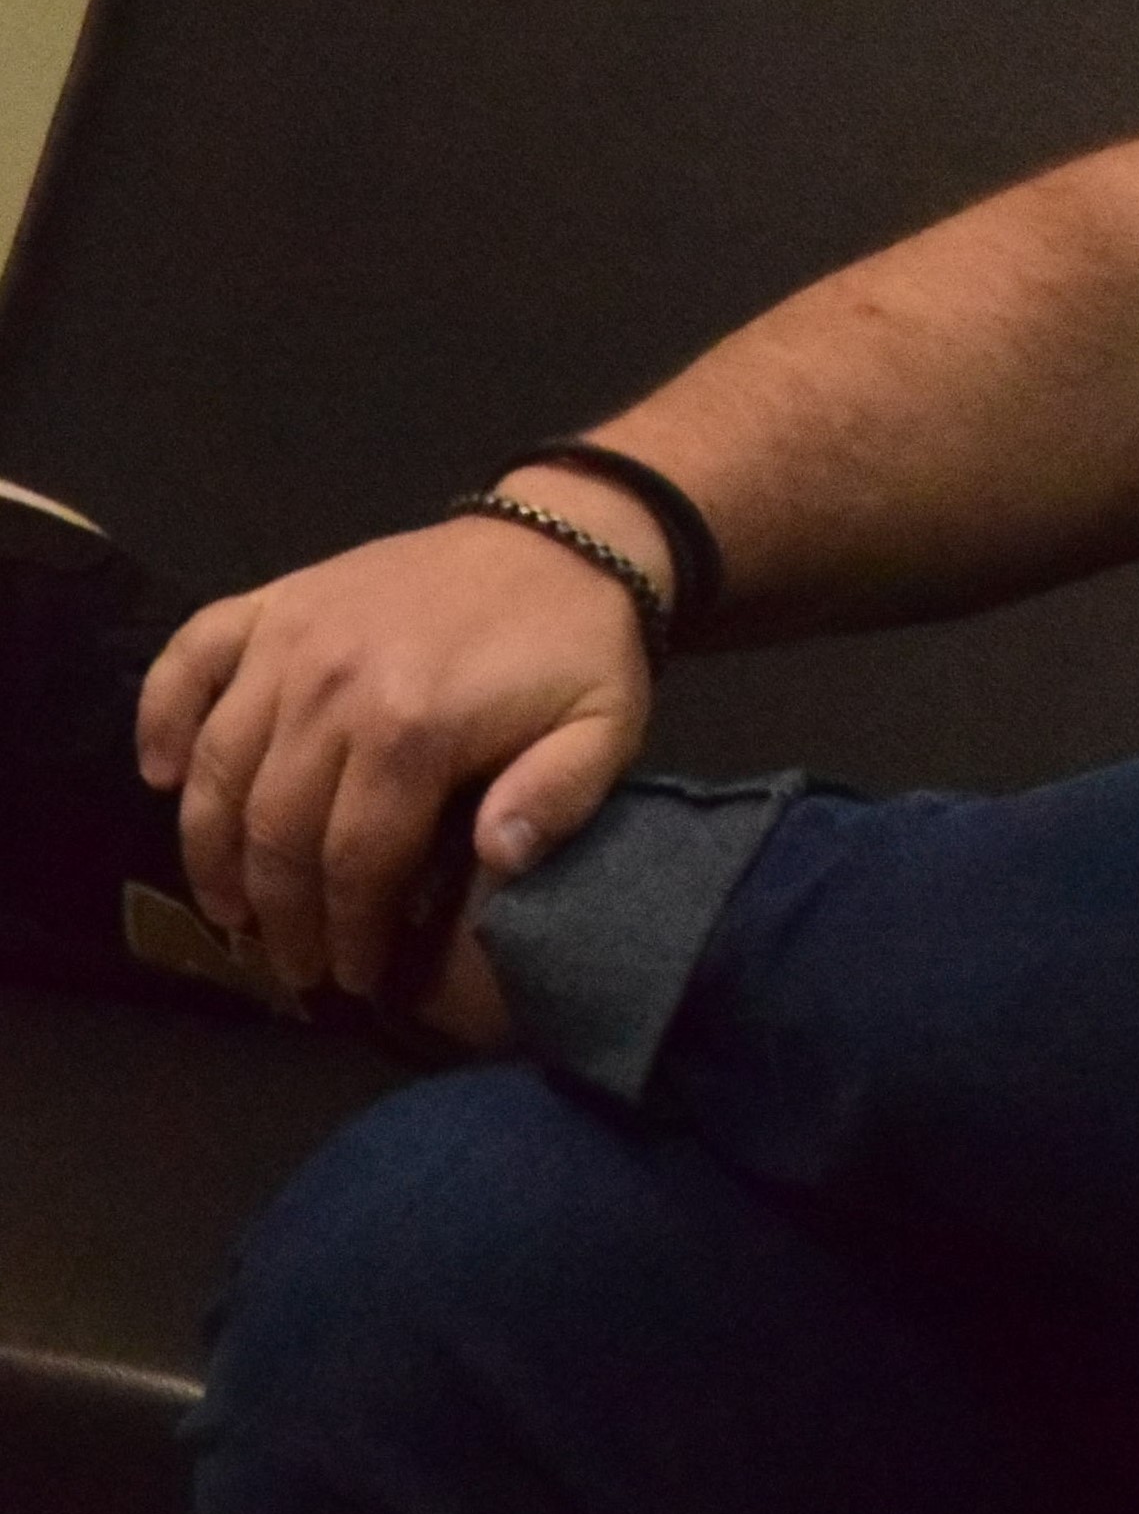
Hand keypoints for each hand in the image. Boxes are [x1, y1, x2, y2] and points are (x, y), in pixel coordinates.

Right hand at [137, 497, 661, 1013]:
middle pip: (276, 827)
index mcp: (415, 728)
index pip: (354, 860)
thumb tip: (493, 863)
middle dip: (277, 913)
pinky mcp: (273, 602)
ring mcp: (292, 640)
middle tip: (289, 964)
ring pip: (220, 765)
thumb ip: (556, 798)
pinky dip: (159, 718)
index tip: (348, 978)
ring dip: (209, 847)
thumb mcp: (604, 728)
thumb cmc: (581, 647)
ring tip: (227, 907)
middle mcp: (333, 686)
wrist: (566, 534)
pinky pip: (187, 660)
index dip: (345, 930)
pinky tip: (161, 778)